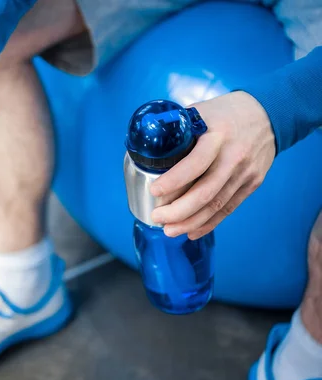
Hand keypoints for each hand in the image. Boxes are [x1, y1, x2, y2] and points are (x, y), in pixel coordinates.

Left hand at [150, 91, 275, 239]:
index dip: (174, 181)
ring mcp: (245, 173)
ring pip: (217, 205)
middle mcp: (234, 156)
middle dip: (178, 210)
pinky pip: (229, 208)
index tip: (154, 191)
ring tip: (169, 230)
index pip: (195, 163)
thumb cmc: (225, 113)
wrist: (268, 114)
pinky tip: (191, 230)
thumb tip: (148, 146)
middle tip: (157, 217)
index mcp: (218, 135)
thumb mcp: (201, 111)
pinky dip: (209, 223)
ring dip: (190, 221)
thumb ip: (178, 128)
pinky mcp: (252, 184)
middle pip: (206, 192)